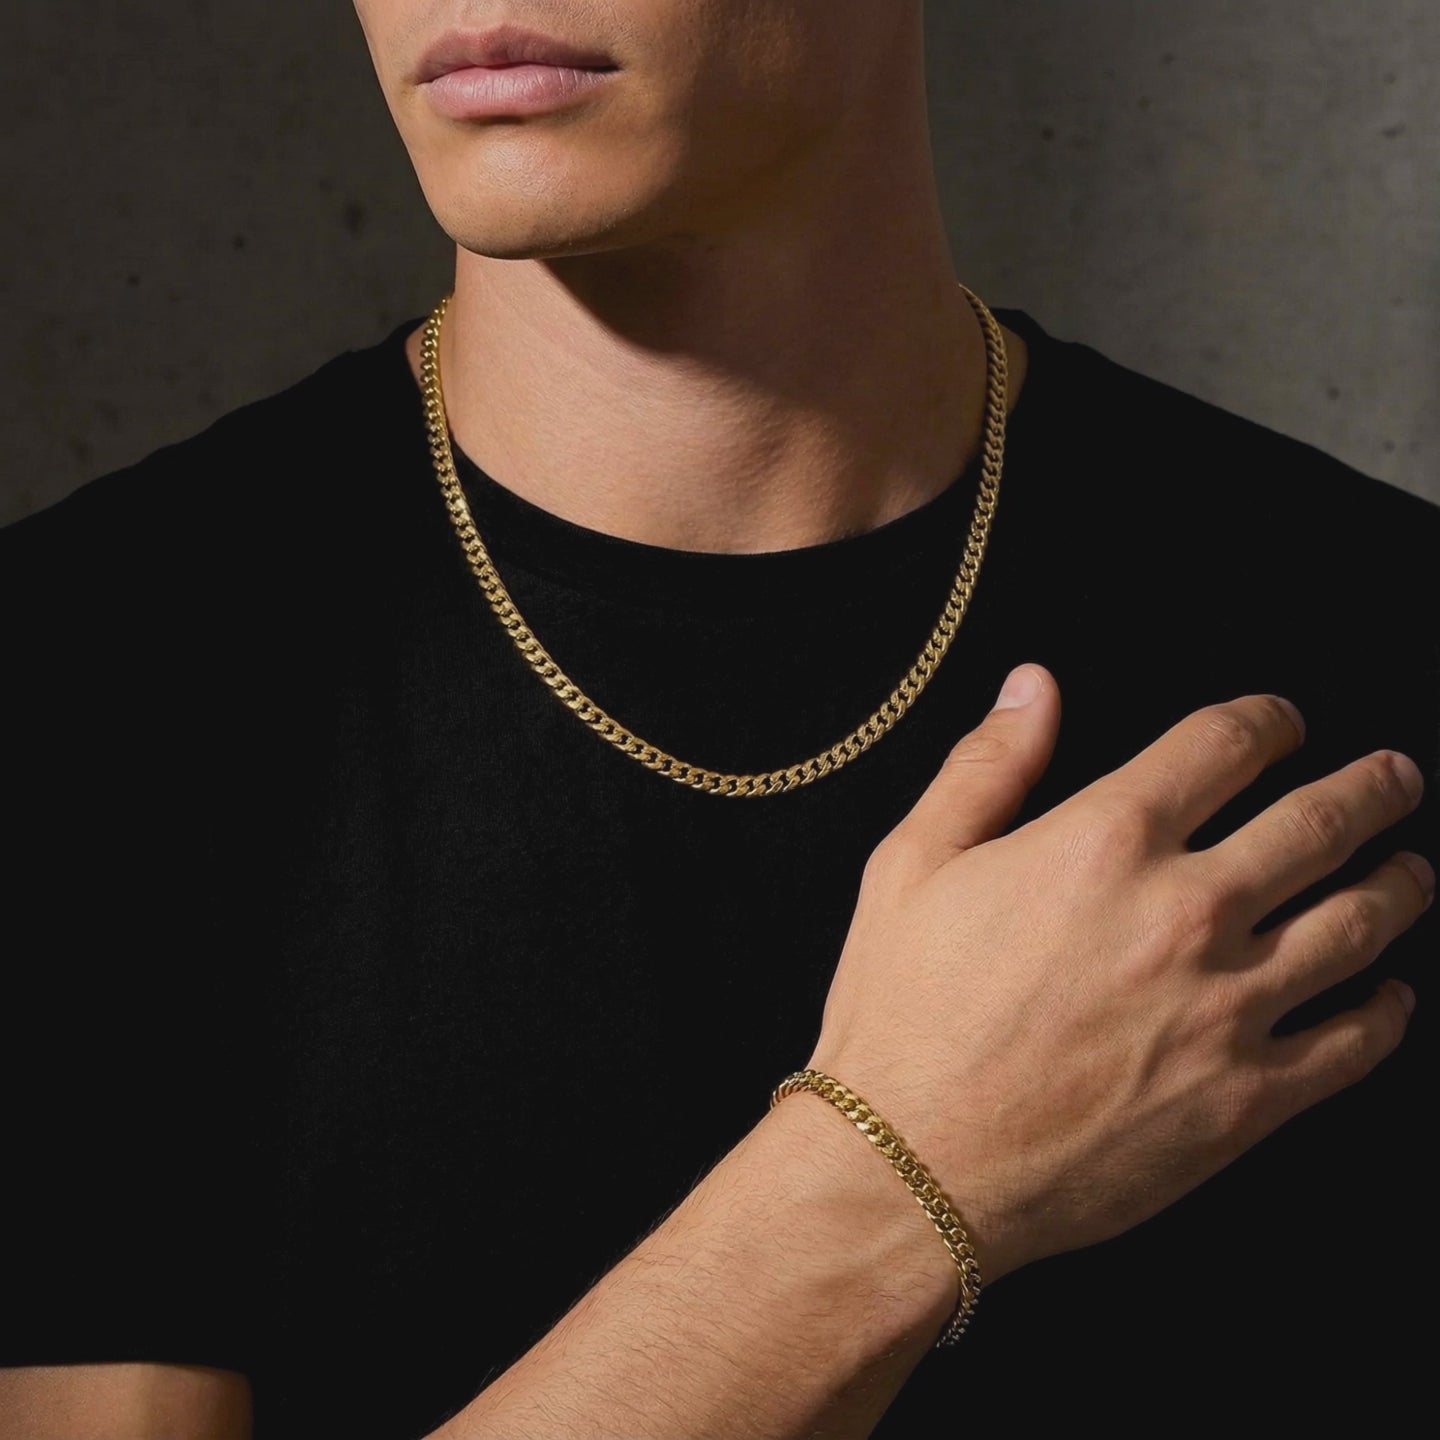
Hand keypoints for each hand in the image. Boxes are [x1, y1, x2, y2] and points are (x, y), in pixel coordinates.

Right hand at [808, 664, 1430, 1281]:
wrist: (913, 1165)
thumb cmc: (903, 1011)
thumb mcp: (911, 863)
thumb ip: (986, 765)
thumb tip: (1034, 686)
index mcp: (1106, 840)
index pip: (1225, 744)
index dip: (1268, 720)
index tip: (1283, 722)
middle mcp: (1187, 911)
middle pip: (1319, 823)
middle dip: (1368, 788)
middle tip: (1393, 778)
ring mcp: (1228, 1008)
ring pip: (1358, 925)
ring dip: (1399, 886)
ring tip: (1412, 871)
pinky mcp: (1245, 1100)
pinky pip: (1351, 1045)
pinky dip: (1385, 1013)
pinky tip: (1391, 995)